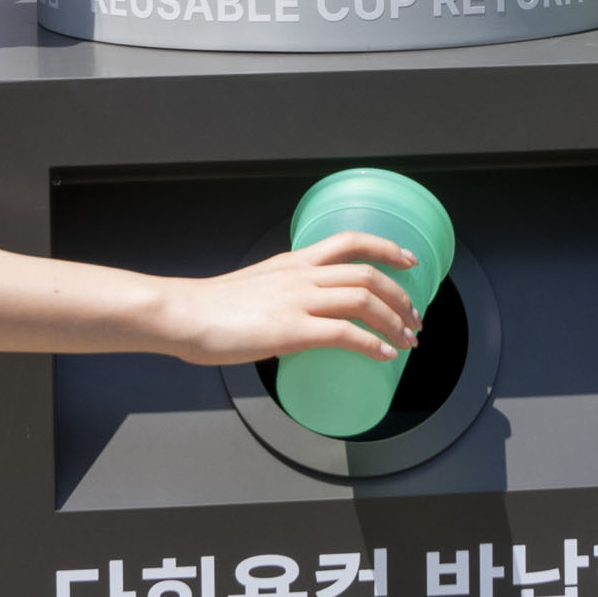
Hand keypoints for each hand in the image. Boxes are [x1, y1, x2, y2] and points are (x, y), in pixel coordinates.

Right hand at [163, 232, 420, 367]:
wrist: (182, 314)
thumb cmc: (211, 307)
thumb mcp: (257, 287)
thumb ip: (284, 295)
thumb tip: (303, 319)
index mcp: (294, 262)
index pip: (350, 241)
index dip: (386, 247)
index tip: (408, 259)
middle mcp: (301, 275)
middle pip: (368, 273)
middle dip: (400, 295)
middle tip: (415, 316)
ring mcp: (298, 300)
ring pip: (364, 299)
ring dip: (394, 320)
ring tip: (408, 338)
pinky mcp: (291, 330)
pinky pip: (346, 334)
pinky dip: (373, 344)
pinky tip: (385, 355)